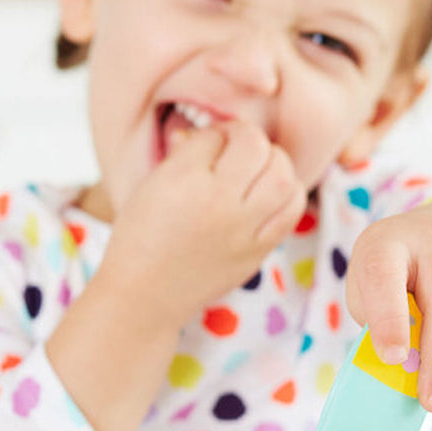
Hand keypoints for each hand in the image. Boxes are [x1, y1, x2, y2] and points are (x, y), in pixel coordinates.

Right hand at [99, 120, 306, 327]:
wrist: (143, 295)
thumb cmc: (140, 238)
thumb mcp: (151, 185)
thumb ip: (182, 155)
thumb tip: (211, 135)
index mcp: (182, 178)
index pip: (217, 134)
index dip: (214, 136)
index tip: (206, 148)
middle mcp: (217, 200)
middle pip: (255, 145)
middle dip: (247, 141)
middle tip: (235, 154)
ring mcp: (241, 228)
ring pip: (283, 175)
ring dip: (274, 163)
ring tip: (258, 172)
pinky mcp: (256, 251)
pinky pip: (291, 211)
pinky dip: (288, 195)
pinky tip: (271, 196)